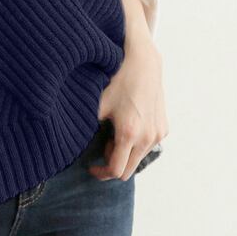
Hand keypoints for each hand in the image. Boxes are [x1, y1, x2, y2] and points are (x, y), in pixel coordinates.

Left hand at [90, 33, 168, 181]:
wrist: (142, 62)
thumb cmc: (117, 81)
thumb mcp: (97, 105)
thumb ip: (87, 129)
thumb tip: (73, 146)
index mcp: (129, 133)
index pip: (116, 171)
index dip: (101, 173)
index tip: (91, 167)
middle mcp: (147, 137)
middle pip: (128, 170)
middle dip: (113, 163)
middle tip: (102, 146)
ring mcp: (158, 133)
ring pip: (138, 157)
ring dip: (125, 152)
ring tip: (114, 131)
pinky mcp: (164, 128)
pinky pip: (148, 145)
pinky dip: (136, 143)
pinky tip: (127, 125)